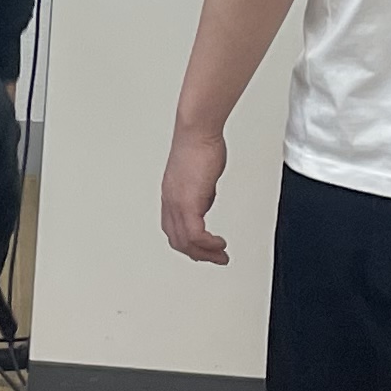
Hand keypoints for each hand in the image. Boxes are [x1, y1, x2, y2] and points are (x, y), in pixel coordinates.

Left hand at [159, 126, 231, 264]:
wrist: (197, 132)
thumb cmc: (199, 144)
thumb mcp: (199, 175)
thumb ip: (200, 192)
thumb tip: (205, 202)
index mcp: (171, 195)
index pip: (172, 229)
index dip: (186, 243)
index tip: (202, 249)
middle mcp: (170, 201)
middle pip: (177, 240)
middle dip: (197, 254)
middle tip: (214, 258)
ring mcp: (177, 203)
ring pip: (184, 241)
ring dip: (204, 253)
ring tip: (220, 255)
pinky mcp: (188, 202)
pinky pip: (195, 234)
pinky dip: (207, 244)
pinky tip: (219, 244)